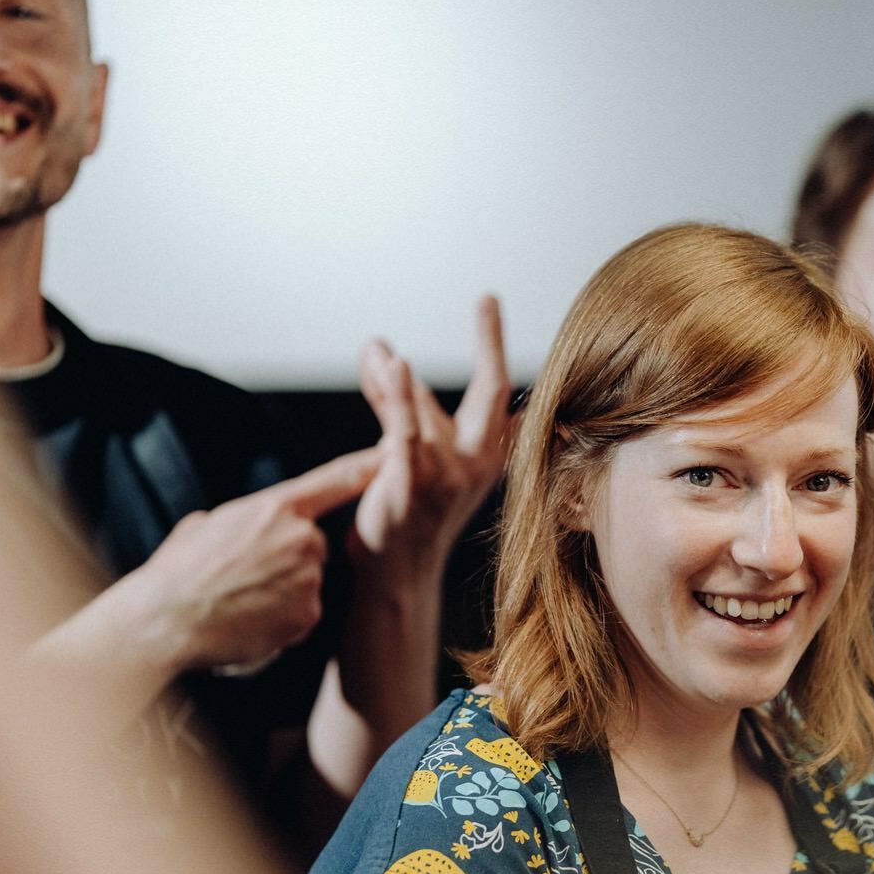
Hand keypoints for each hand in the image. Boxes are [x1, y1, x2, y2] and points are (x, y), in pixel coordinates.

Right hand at [131, 448, 379, 670]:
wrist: (165, 619)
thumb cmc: (178, 573)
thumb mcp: (205, 526)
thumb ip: (239, 519)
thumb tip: (231, 524)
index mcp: (275, 508)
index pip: (334, 481)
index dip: (367, 467)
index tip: (392, 454)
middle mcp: (301, 538)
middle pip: (313, 546)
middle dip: (288, 561)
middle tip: (246, 576)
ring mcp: (309, 577)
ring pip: (308, 583)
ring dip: (284, 594)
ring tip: (242, 600)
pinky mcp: (309, 614)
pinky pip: (304, 616)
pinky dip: (282, 622)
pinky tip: (251, 621)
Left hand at [351, 296, 514, 578]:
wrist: (397, 573)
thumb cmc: (407, 513)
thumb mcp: (410, 452)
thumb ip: (394, 401)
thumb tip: (378, 349)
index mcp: (486, 455)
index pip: (497, 392)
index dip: (492, 344)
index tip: (487, 301)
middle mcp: (475, 463)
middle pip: (489, 393)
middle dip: (491, 343)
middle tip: (487, 299)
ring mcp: (445, 475)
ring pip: (425, 410)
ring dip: (397, 379)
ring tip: (376, 350)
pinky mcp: (410, 485)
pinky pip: (404, 432)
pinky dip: (397, 397)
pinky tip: (390, 364)